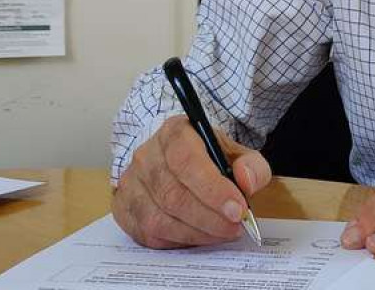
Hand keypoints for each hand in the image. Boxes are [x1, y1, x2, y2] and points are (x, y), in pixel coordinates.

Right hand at [112, 115, 271, 247]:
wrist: (176, 159)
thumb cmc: (207, 157)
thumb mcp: (235, 153)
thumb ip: (251, 164)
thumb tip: (247, 180)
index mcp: (174, 132)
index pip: (186, 160)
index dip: (213, 189)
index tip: (237, 209)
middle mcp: (146, 155)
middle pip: (172, 194)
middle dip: (209, 217)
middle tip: (234, 227)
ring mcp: (131, 182)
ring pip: (158, 218)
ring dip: (195, 232)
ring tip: (220, 233)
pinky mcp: (123, 208)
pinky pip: (147, 234)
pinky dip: (177, 241)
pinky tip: (198, 235)